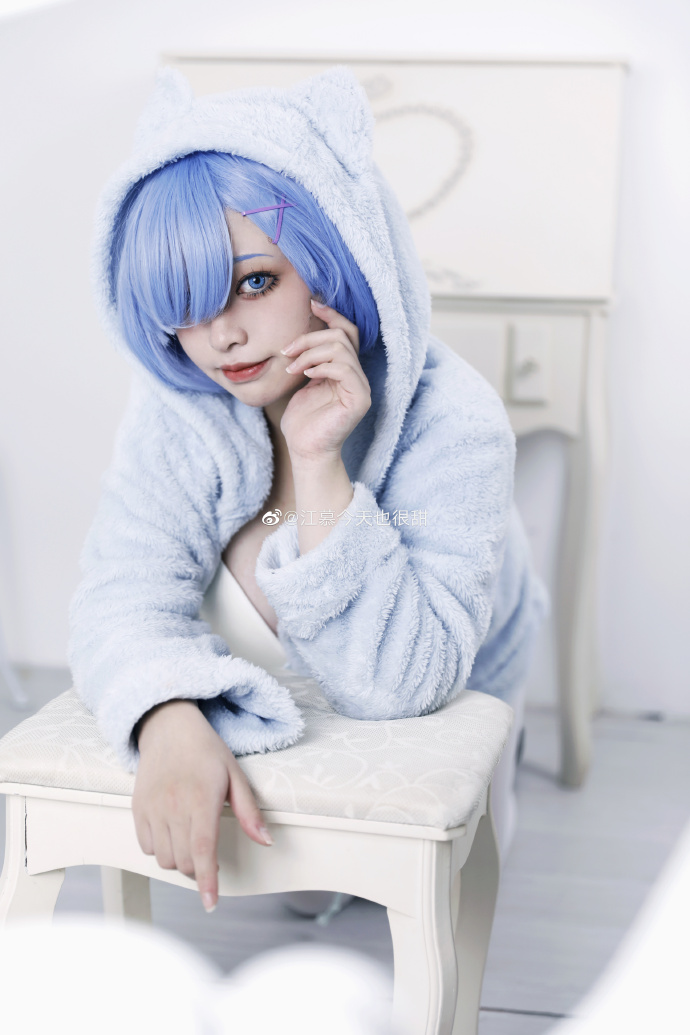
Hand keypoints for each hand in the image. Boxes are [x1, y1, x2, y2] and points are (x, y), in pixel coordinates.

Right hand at [132, 699, 271, 912]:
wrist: (168, 727)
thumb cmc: (206, 751)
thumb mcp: (235, 775)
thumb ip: (249, 812)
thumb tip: (266, 841)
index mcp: (202, 799)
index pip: (203, 850)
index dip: (207, 881)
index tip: (211, 902)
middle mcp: (173, 806)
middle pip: (184, 861)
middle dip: (199, 869)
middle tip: (207, 853)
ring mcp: (152, 807)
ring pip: (164, 859)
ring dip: (179, 860)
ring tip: (189, 838)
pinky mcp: (137, 808)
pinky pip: (146, 847)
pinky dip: (159, 849)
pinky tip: (171, 830)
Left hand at [279, 299, 371, 462]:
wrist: (304, 451)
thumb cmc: (302, 421)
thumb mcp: (303, 381)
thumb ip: (310, 358)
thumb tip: (303, 330)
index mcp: (346, 370)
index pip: (347, 332)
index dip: (332, 315)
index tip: (311, 304)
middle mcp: (357, 376)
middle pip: (343, 335)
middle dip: (310, 337)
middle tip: (286, 350)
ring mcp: (361, 387)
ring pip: (341, 349)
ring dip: (310, 352)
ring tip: (292, 367)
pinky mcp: (359, 399)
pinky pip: (344, 368)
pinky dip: (320, 366)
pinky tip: (305, 375)